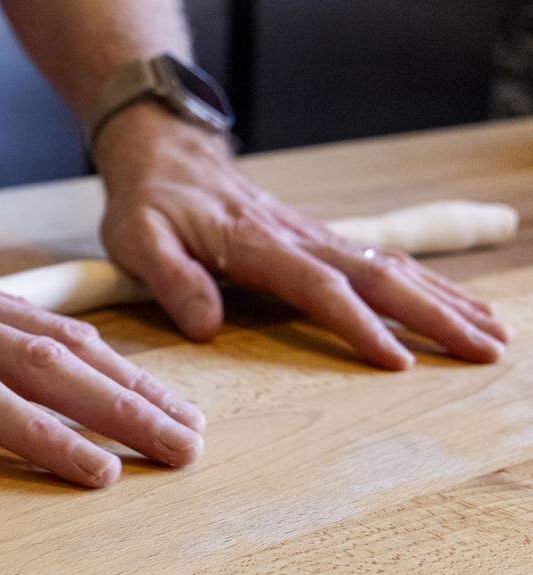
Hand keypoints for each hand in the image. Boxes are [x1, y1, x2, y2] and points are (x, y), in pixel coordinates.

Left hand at [93, 104, 509, 368]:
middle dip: (433, 314)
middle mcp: (296, 238)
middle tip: (484, 350)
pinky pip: (380, 260)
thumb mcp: (139, 238)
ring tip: (493, 333)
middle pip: (377, 276)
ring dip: (443, 299)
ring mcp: (312, 236)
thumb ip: (172, 279)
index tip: (397, 362)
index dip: (358, 324)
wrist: (166, 154)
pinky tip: (453, 302)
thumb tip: (206, 326)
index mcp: (256, 244)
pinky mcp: (316, 239)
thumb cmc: (150, 202)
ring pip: (390, 266)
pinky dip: (425, 282)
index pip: (319, 287)